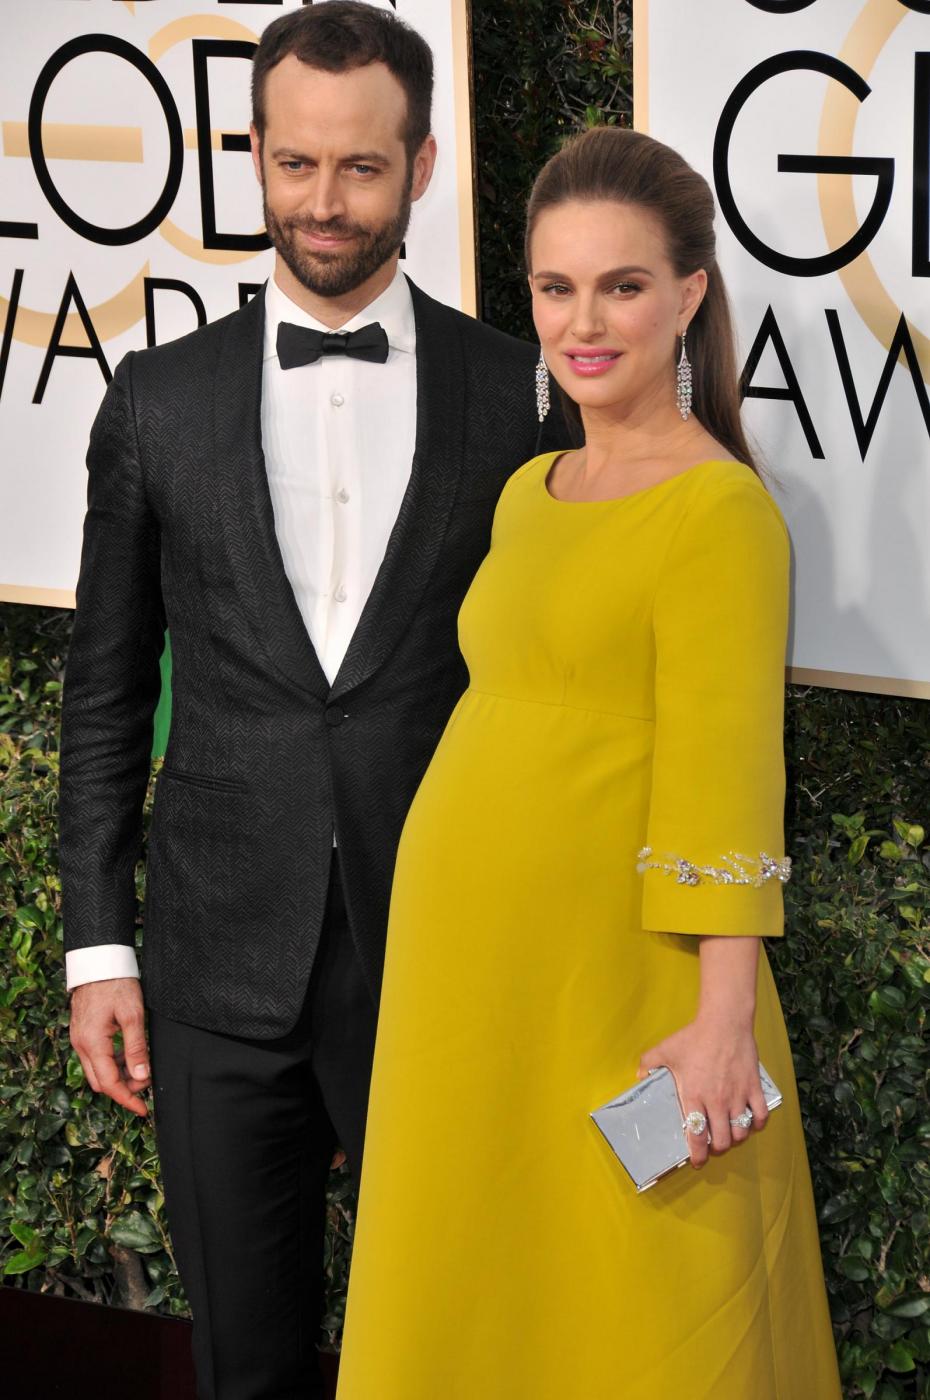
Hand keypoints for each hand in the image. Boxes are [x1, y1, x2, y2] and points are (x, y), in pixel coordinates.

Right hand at [69, 978, 150, 1116]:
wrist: (98, 961)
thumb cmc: (116, 983)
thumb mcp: (133, 1015)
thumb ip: (137, 1048)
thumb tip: (142, 1077)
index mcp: (92, 1043)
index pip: (109, 1083)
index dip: (127, 1100)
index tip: (143, 1110)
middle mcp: (81, 1045)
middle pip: (100, 1081)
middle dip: (124, 1088)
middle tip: (147, 1083)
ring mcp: (79, 1039)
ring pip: (97, 1071)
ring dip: (118, 1075)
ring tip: (142, 1069)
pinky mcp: (82, 1033)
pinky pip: (95, 1058)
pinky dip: (112, 1063)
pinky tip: (129, 1056)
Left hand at [638, 1016, 768, 1168]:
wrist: (724, 1022)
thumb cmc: (694, 1036)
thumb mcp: (665, 1049)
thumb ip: (648, 1064)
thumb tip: (639, 1076)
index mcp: (694, 1096)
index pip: (696, 1135)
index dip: (697, 1154)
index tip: (697, 1161)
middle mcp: (716, 1101)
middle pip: (722, 1141)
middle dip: (717, 1149)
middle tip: (713, 1146)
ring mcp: (737, 1096)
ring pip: (741, 1133)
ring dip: (735, 1139)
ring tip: (729, 1135)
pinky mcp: (753, 1088)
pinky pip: (761, 1116)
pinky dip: (757, 1125)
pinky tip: (750, 1123)